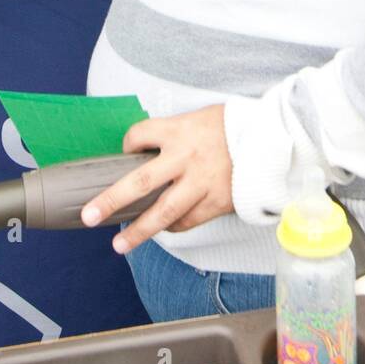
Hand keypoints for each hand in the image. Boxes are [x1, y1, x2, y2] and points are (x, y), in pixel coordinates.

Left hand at [80, 104, 232, 252]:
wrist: (274, 138)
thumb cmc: (235, 126)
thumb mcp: (199, 118)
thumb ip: (174, 134)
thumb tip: (147, 151)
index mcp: (180, 130)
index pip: (139, 135)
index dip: (129, 143)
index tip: (127, 150)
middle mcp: (186, 157)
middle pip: (140, 181)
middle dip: (112, 199)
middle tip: (90, 215)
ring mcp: (202, 182)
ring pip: (164, 212)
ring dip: (140, 230)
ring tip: (120, 245)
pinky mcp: (217, 201)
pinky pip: (188, 220)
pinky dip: (173, 227)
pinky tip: (163, 229)